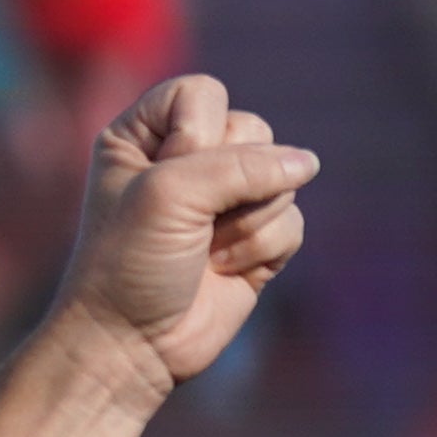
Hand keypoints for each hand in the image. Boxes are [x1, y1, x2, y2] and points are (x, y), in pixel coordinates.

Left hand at [49, 74, 314, 401]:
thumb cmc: (129, 264)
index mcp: (141, 135)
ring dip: (245, 222)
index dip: (199, 133)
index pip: (201, 92)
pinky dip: (262, 249)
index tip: (167, 180)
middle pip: (252, 130)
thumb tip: (306, 163)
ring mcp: (222, 199)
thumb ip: (241, 165)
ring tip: (202, 252)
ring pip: (281, 177)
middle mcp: (182, 159)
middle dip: (229, 182)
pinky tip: (223, 272)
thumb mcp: (169, 195)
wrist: (131, 343)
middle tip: (188, 223)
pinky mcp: (254, 237)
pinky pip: (293, 220)